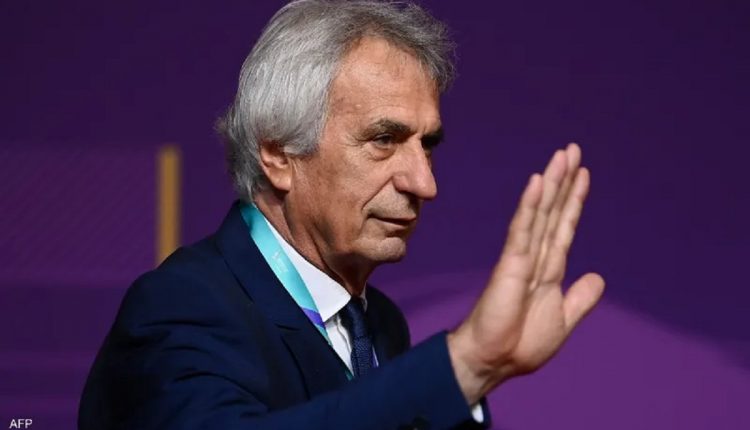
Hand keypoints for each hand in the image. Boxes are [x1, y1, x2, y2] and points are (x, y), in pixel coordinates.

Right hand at [448, 143, 604, 403]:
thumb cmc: (522, 343)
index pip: (564, 227)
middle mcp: (536, 257)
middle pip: (553, 211)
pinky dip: (529, 206)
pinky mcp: (509, 264)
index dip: (574, 200)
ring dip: (550, 184)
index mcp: (549, 269)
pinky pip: (522, 230)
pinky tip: (537, 183)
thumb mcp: (564, 320)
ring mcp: (522, 258)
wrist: (495, 361)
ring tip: (561, 156)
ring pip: (539, 213)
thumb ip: (580, 298)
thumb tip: (598, 277)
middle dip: (563, 180)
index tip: (583, 174)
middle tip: (572, 149)